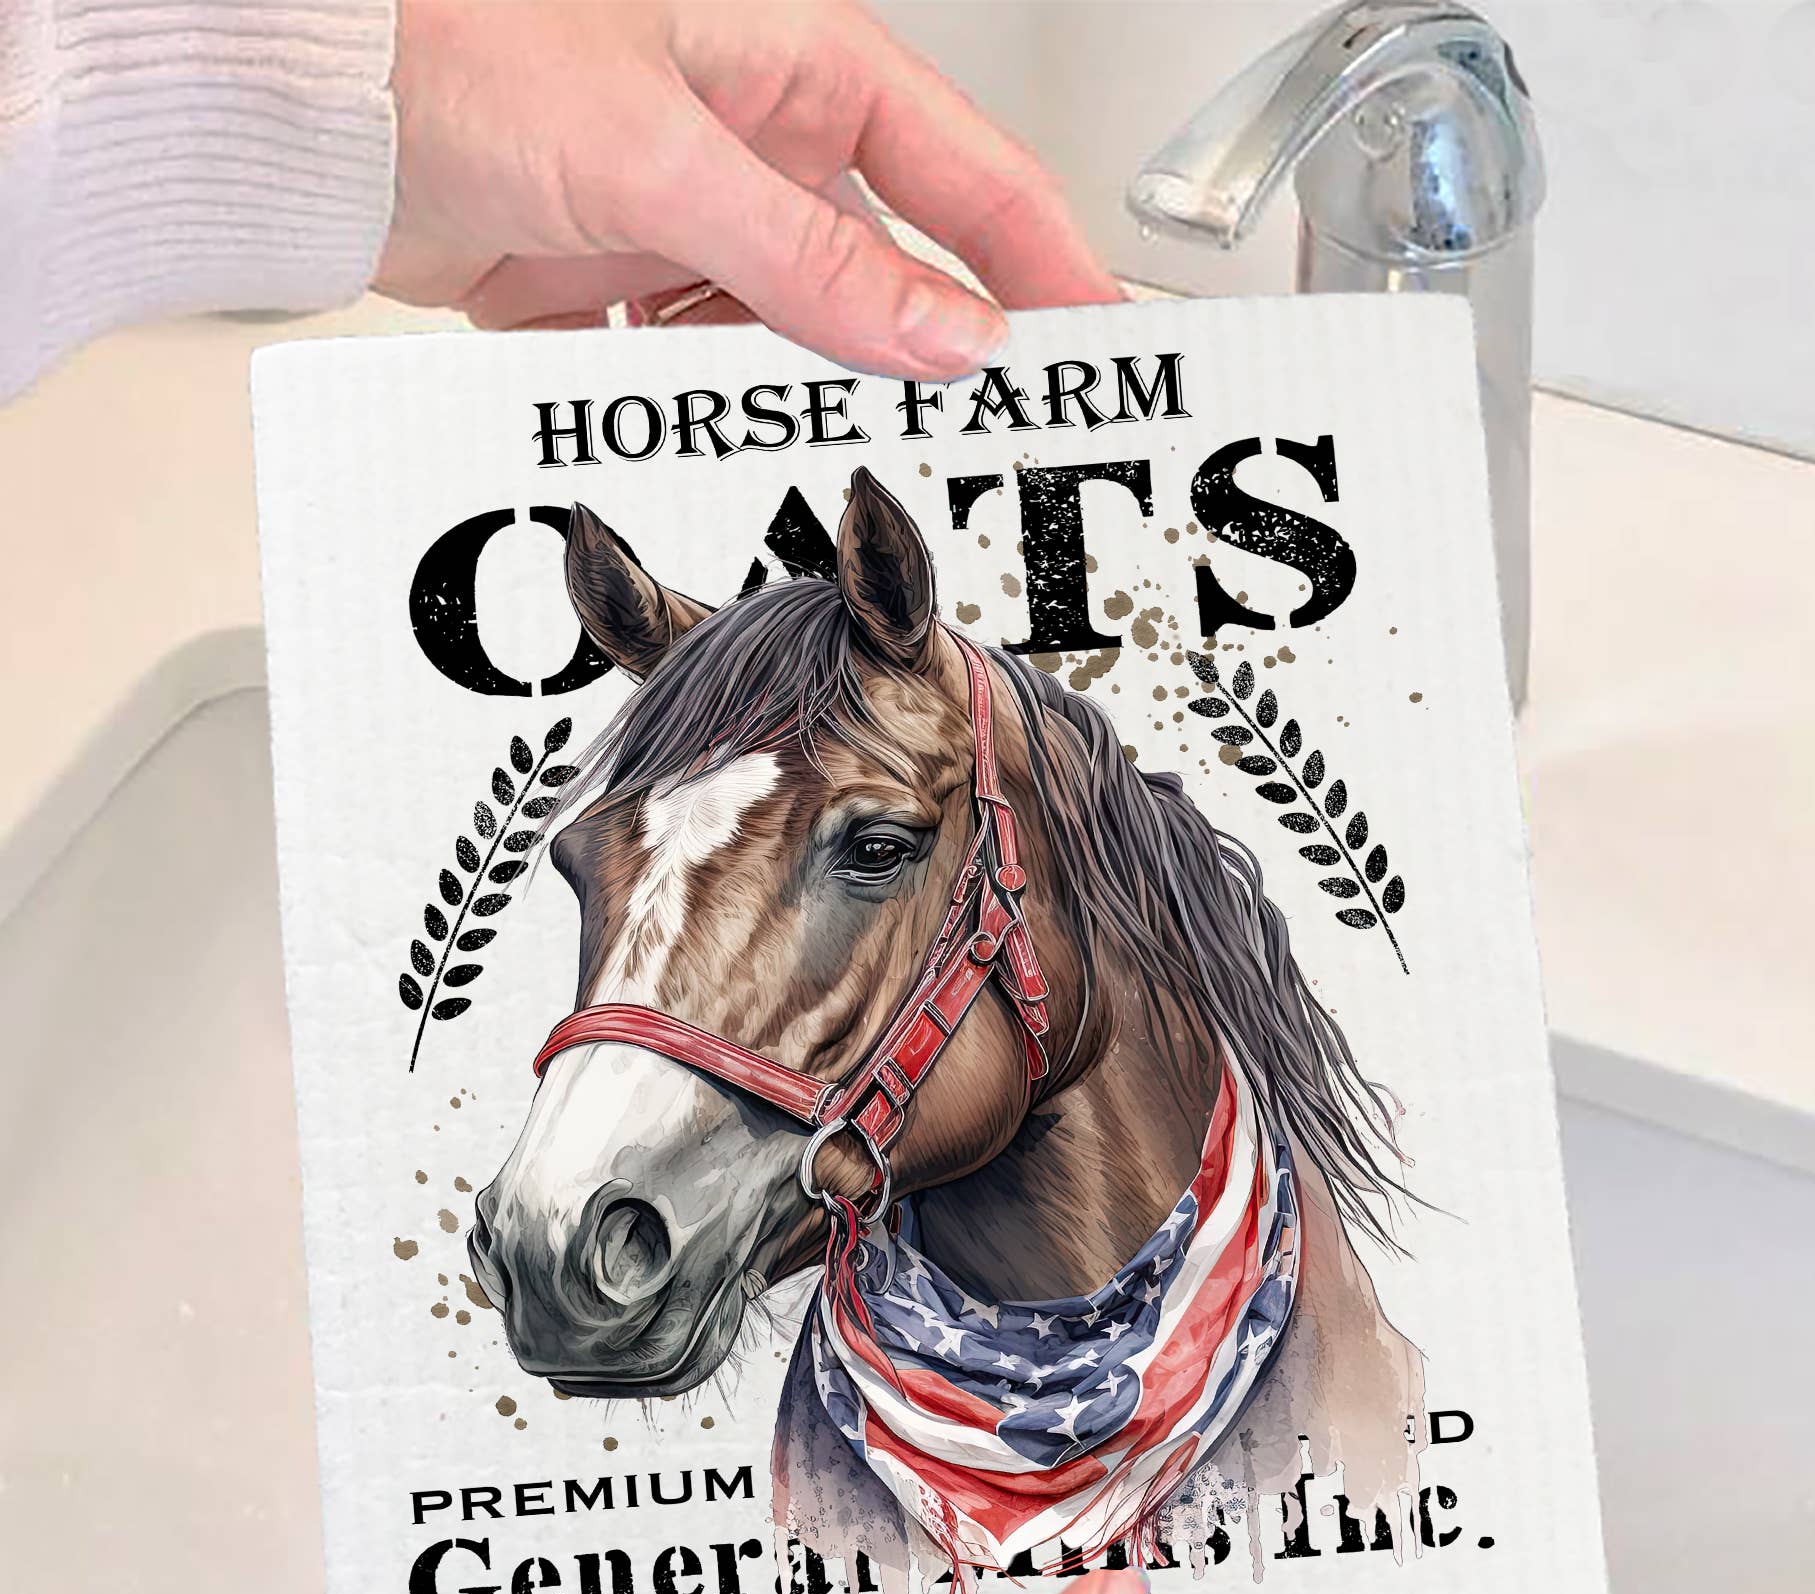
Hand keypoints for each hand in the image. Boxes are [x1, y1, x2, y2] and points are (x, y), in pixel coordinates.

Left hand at [380, 0, 1121, 375]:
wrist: (312, 120)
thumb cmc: (453, 51)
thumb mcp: (661, 156)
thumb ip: (810, 257)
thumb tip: (941, 331)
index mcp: (802, 68)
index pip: (972, 178)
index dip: (1048, 266)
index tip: (1105, 346)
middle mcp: (761, 145)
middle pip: (893, 275)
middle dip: (933, 363)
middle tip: (985, 441)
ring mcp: (696, 224)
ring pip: (801, 339)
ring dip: (814, 401)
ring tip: (839, 459)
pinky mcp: (629, 292)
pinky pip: (705, 370)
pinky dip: (713, 413)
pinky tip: (717, 440)